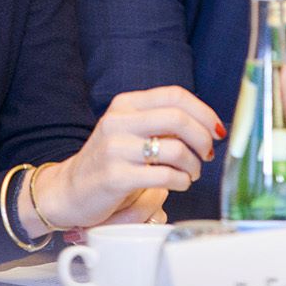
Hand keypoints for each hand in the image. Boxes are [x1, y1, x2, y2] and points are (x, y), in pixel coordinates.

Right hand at [22, 86, 223, 233]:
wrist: (69, 190)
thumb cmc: (110, 161)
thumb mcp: (129, 130)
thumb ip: (160, 122)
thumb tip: (207, 126)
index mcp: (126, 104)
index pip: (175, 95)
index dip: (203, 111)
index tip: (216, 129)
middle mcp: (119, 121)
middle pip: (178, 118)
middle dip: (202, 138)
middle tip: (206, 153)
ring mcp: (115, 149)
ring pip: (175, 149)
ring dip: (193, 165)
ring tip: (190, 173)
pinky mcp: (116, 177)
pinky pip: (164, 176)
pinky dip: (181, 181)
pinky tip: (178, 183)